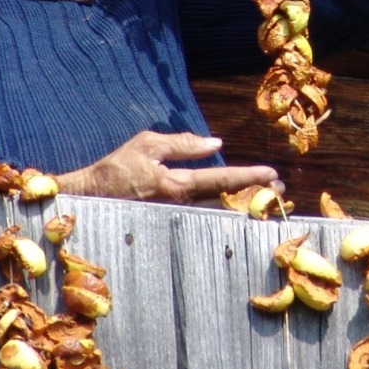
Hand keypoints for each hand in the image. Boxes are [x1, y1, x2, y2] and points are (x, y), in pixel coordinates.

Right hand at [55, 131, 279, 203]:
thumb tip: (215, 143)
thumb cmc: (115, 169)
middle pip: (226, 201)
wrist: (87, 200)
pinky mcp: (169, 224)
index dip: (248, 175)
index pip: (220, 179)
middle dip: (255, 195)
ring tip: (267, 199)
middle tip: (282, 192)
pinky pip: (202, 218)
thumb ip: (183, 144)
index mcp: (176, 185)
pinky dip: (222, 212)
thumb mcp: (147, 145)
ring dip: (243, 205)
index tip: (272, 174)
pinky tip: (237, 209)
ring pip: (217, 212)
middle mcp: (180, 206)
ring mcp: (176, 218)